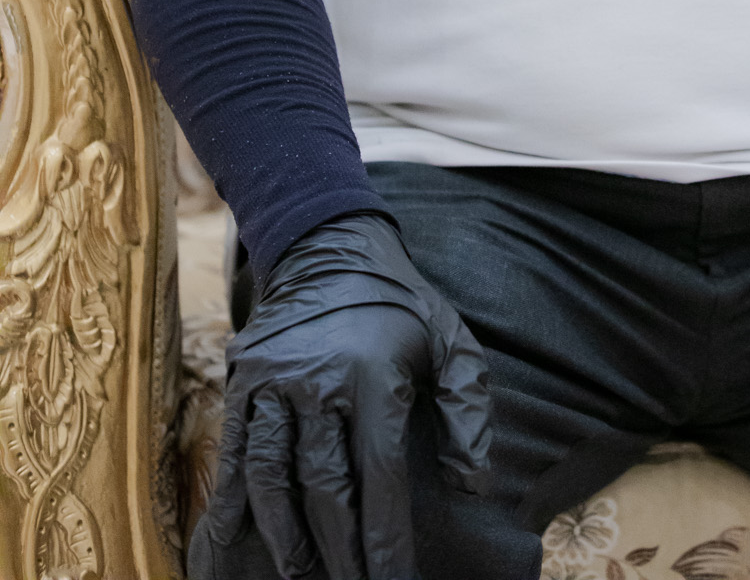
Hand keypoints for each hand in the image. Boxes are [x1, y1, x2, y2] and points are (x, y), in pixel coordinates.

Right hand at [193, 211, 490, 579]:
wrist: (329, 245)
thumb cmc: (399, 303)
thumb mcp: (451, 338)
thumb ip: (469, 410)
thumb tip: (474, 484)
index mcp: (375, 374)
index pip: (379, 475)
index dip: (385, 539)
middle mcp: (320, 381)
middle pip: (324, 487)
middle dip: (338, 553)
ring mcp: (275, 381)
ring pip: (273, 476)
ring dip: (285, 537)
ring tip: (300, 576)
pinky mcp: (244, 380)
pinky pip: (235, 452)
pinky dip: (234, 501)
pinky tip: (237, 538)